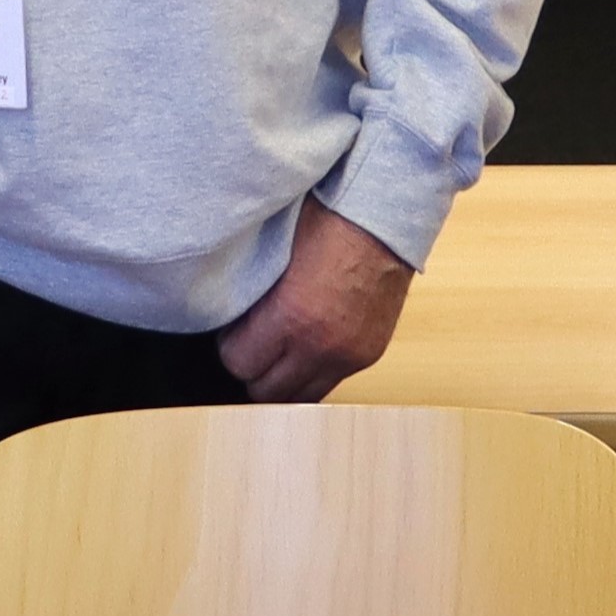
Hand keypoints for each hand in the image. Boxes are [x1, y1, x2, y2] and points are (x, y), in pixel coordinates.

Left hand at [218, 204, 414, 401]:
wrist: (386, 216)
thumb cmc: (329, 220)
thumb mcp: (276, 252)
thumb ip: (253, 293)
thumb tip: (229, 318)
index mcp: (292, 316)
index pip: (239, 363)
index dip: (230, 347)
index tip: (232, 332)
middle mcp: (322, 346)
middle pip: (267, 392)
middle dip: (254, 369)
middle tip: (252, 345)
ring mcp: (349, 356)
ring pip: (300, 398)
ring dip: (284, 379)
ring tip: (279, 352)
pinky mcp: (369, 355)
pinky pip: (329, 384)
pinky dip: (312, 372)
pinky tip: (307, 347)